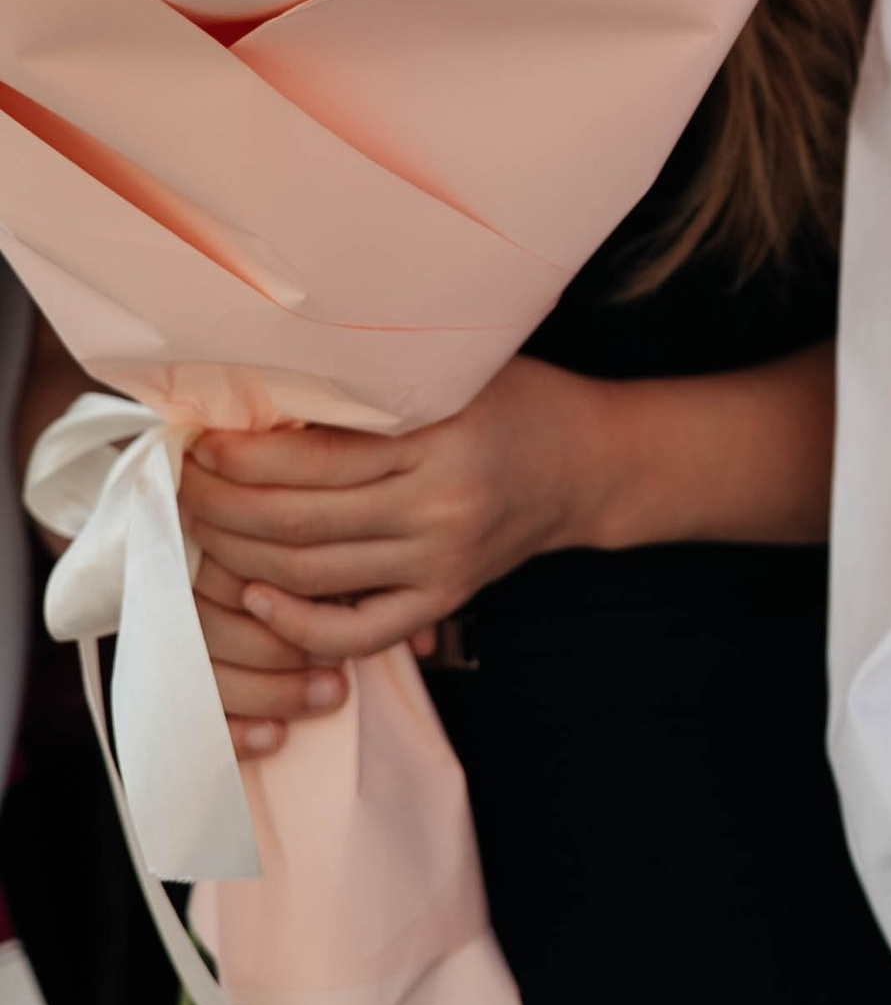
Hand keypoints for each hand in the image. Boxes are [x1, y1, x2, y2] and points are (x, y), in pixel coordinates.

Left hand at [181, 361, 600, 746]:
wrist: (590, 465)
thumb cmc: (519, 403)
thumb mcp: (458, 373)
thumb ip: (376, 386)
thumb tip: (266, 387)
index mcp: (440, 441)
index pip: (317, 457)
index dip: (245, 454)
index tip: (202, 439)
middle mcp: (439, 508)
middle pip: (300, 521)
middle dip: (224, 505)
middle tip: (186, 482)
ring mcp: (441, 563)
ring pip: (313, 574)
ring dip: (241, 554)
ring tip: (203, 525)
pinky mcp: (443, 600)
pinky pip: (356, 631)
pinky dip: (299, 625)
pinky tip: (259, 597)